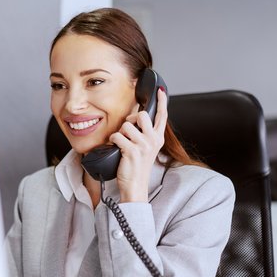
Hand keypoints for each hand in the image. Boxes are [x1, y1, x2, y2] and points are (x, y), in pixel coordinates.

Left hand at [109, 88, 167, 202]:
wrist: (135, 186)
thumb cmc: (137, 166)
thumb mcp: (146, 148)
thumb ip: (145, 133)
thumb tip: (137, 116)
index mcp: (158, 138)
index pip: (162, 116)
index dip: (161, 102)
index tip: (160, 91)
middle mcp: (154, 140)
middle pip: (141, 115)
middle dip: (130, 119)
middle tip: (128, 130)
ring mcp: (144, 146)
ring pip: (126, 125)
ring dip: (120, 133)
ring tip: (123, 144)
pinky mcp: (132, 151)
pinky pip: (117, 136)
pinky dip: (113, 141)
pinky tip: (117, 149)